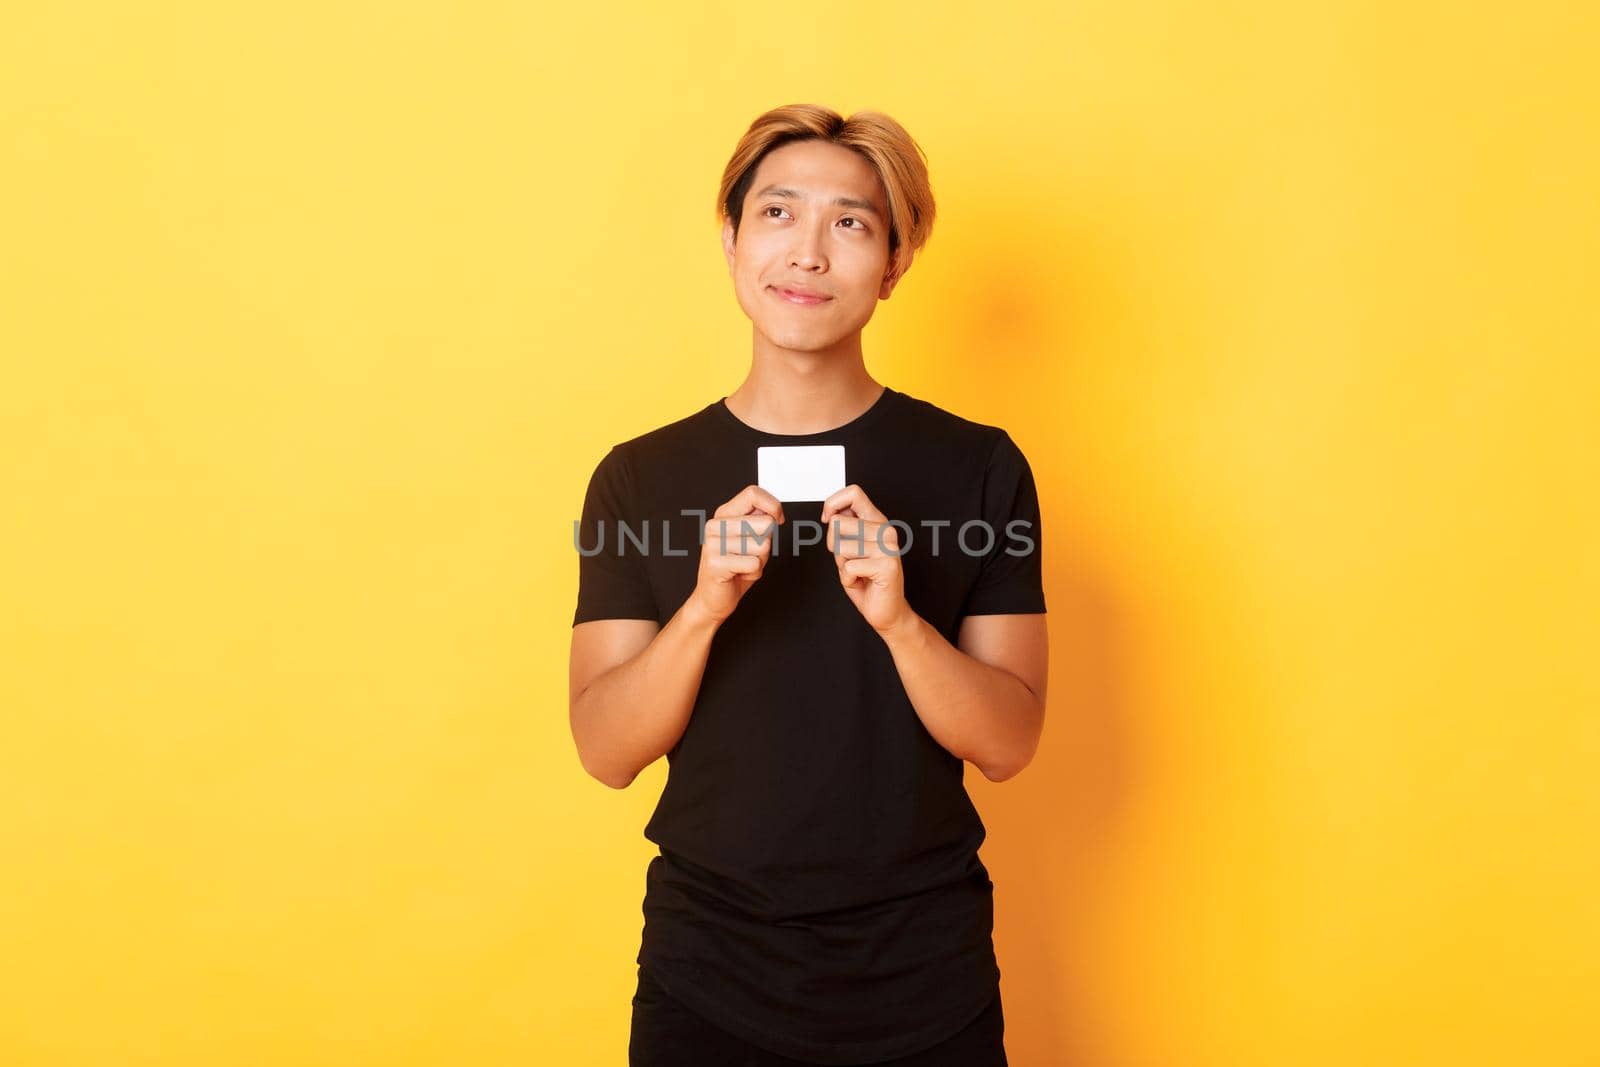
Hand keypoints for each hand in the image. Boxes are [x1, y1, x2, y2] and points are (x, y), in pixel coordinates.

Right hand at [688, 485, 784, 623]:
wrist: (713, 597)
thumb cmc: (736, 567)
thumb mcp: (750, 538)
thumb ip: (759, 521)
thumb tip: (774, 513)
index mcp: (724, 514)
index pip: (753, 493)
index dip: (773, 505)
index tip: (778, 519)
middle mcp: (715, 525)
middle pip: (765, 522)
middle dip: (768, 542)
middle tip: (752, 553)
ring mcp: (713, 544)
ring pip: (763, 546)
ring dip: (761, 561)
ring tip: (744, 564)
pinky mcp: (716, 563)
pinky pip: (754, 564)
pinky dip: (754, 573)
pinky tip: (740, 574)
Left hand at [821, 483, 914, 635]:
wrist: (887, 611)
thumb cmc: (866, 580)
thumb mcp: (850, 549)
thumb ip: (843, 529)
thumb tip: (831, 514)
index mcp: (877, 521)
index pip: (854, 493)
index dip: (833, 503)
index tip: (827, 519)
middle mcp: (885, 530)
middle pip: (838, 522)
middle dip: (832, 543)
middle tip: (848, 559)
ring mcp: (888, 547)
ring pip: (841, 546)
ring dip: (842, 565)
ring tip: (858, 572)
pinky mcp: (887, 566)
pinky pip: (848, 567)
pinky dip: (848, 579)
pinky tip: (863, 582)